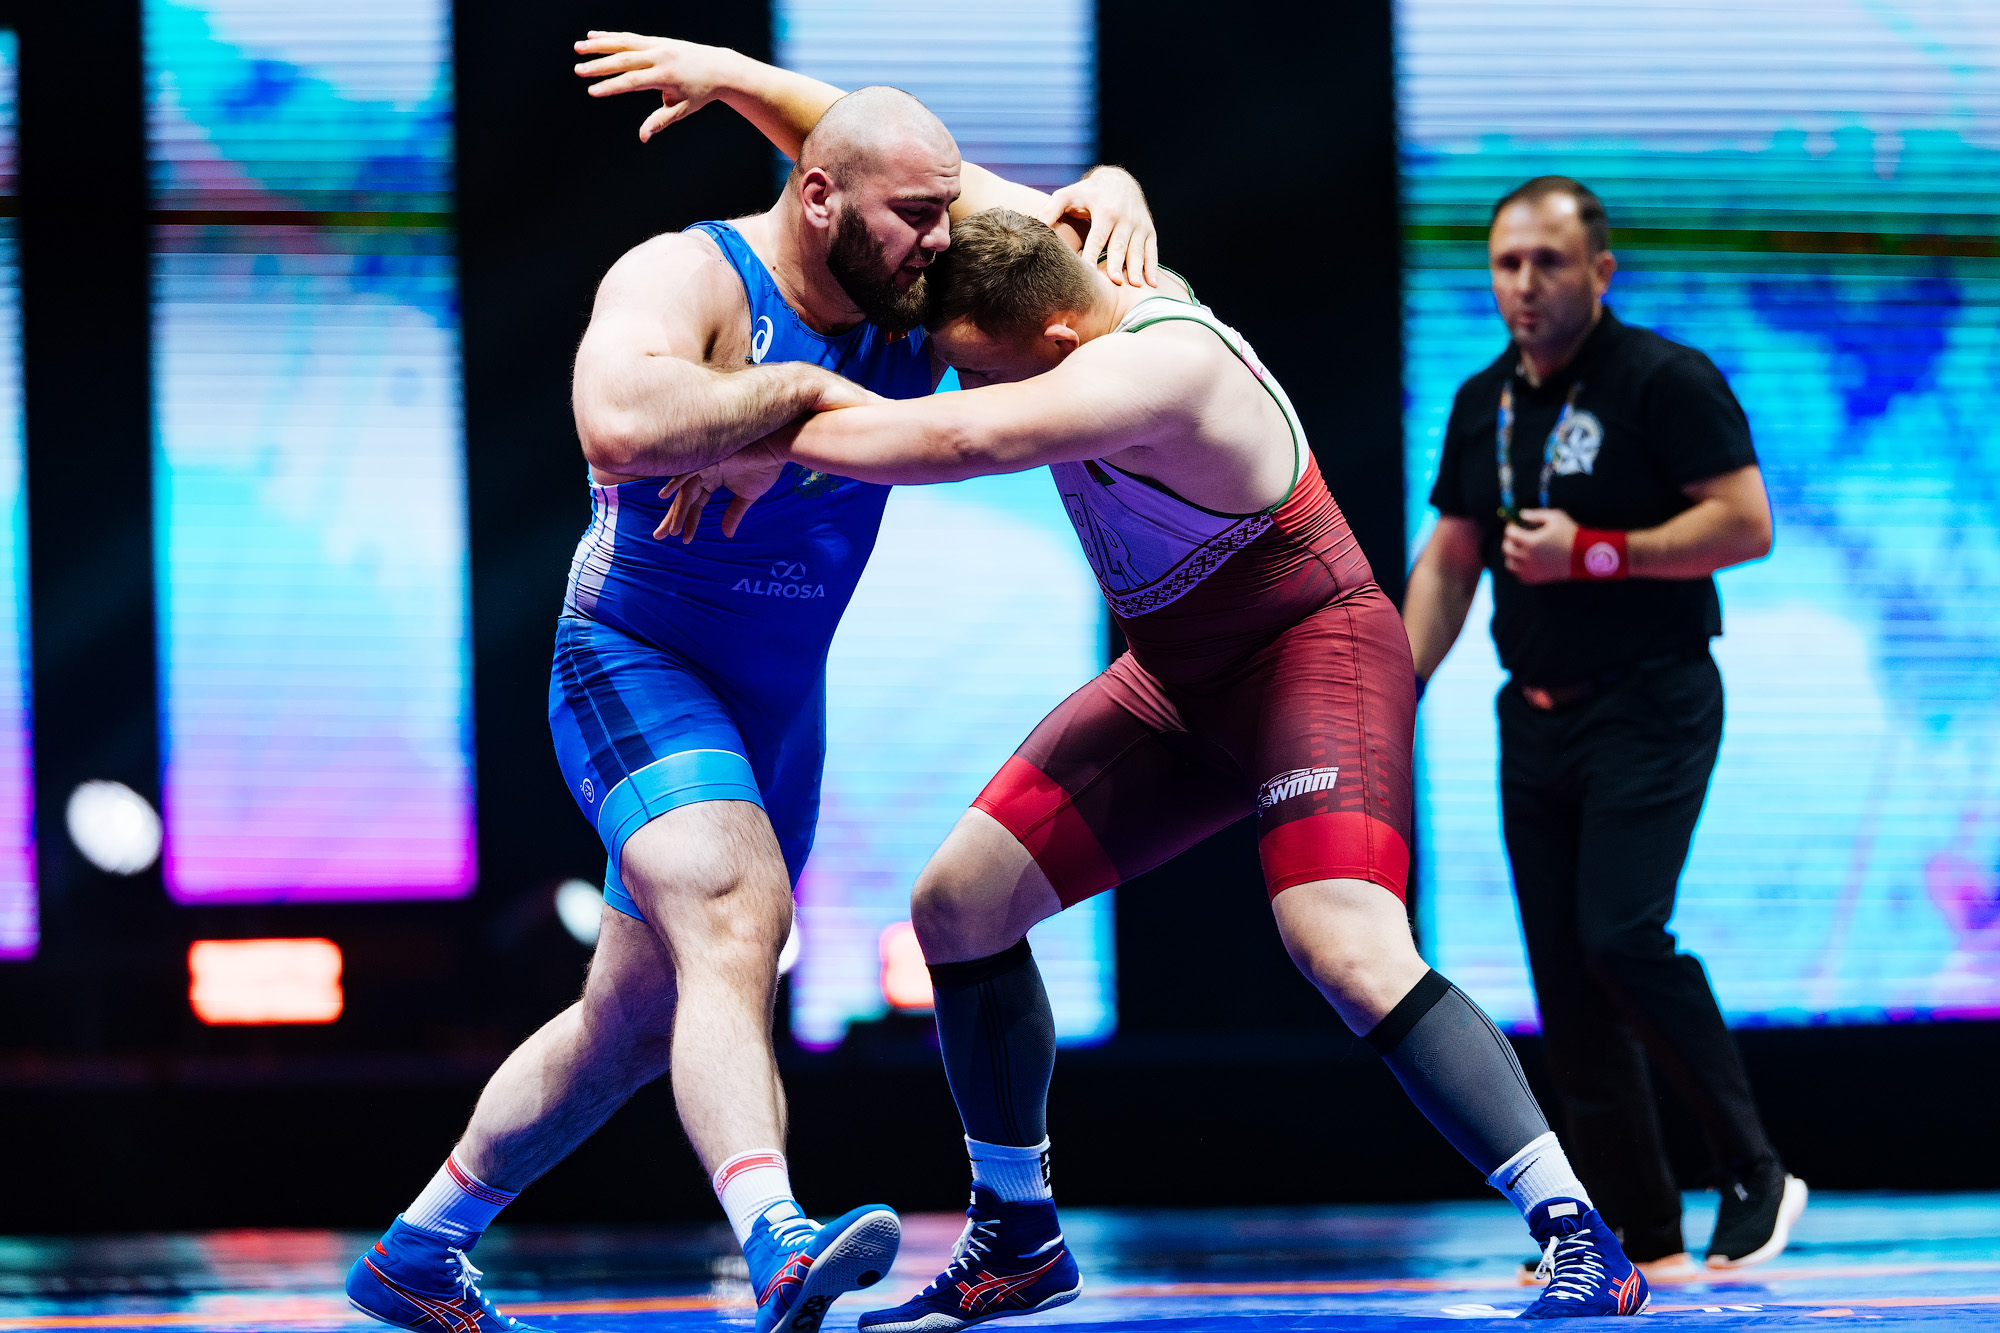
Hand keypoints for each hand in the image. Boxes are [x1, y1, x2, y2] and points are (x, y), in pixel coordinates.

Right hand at [574, 31, 738, 140]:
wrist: (719, 67)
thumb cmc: (701, 93)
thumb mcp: (682, 110)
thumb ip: (661, 121)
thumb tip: (643, 137)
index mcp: (666, 75)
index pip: (633, 81)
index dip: (611, 86)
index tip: (592, 91)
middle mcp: (660, 56)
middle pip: (625, 60)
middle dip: (600, 65)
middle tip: (578, 70)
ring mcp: (658, 45)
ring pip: (624, 43)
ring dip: (599, 45)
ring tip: (578, 48)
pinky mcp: (657, 40)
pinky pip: (631, 38)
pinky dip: (612, 37)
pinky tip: (594, 37)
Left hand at [656, 437, 788, 542]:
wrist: (776, 451)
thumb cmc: (764, 468)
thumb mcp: (747, 497)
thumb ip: (734, 514)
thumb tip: (727, 535)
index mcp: (712, 480)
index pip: (696, 504)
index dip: (689, 521)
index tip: (684, 539)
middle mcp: (705, 472)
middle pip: (685, 498)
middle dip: (673, 518)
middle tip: (660, 536)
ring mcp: (705, 464)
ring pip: (685, 490)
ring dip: (677, 509)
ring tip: (670, 529)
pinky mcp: (709, 457)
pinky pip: (688, 470)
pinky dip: (676, 482)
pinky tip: (664, 495)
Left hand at [1041, 166, 1157, 286]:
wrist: (1120, 181)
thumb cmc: (1088, 193)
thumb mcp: (1068, 194)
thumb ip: (1051, 209)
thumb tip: (1035, 226)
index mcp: (1105, 210)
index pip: (1097, 236)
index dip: (1092, 254)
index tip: (1087, 272)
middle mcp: (1124, 218)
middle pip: (1119, 245)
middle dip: (1116, 264)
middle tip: (1113, 282)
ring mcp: (1139, 225)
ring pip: (1137, 250)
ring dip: (1136, 268)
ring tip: (1134, 285)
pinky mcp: (1149, 230)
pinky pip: (1152, 250)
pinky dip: (1152, 267)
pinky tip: (1151, 283)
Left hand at [1501, 508, 1579, 583]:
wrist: (1584, 556)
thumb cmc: (1571, 534)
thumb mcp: (1555, 517)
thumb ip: (1535, 514)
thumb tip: (1521, 514)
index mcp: (1531, 541)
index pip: (1510, 533)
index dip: (1511, 526)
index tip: (1514, 524)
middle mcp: (1528, 557)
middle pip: (1507, 549)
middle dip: (1509, 540)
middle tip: (1516, 535)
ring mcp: (1531, 570)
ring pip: (1510, 563)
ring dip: (1512, 555)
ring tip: (1520, 549)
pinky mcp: (1536, 579)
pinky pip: (1519, 575)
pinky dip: (1519, 568)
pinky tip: (1526, 560)